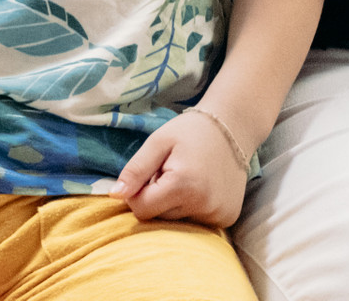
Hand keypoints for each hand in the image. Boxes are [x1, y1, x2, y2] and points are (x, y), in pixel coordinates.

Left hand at [113, 110, 247, 226]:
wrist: (233, 127)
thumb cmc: (191, 131)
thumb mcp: (158, 142)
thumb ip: (135, 170)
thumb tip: (114, 196)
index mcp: (183, 185)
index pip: (141, 210)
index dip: (138, 193)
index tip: (150, 174)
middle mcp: (203, 205)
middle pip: (159, 218)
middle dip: (158, 198)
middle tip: (171, 172)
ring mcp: (218, 215)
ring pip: (177, 221)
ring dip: (175, 203)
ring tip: (188, 178)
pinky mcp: (227, 219)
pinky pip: (196, 221)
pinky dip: (192, 207)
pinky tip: (201, 186)